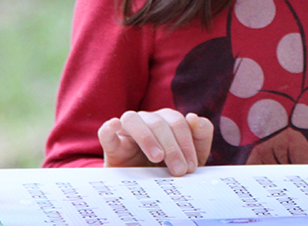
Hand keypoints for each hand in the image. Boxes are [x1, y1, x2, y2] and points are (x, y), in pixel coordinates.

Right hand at [98, 109, 212, 175]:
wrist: (149, 191)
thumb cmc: (172, 168)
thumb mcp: (193, 156)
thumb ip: (201, 134)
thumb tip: (193, 117)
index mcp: (167, 120)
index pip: (178, 122)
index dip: (187, 144)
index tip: (191, 167)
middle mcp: (148, 120)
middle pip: (159, 123)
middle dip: (173, 147)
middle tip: (179, 170)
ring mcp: (128, 131)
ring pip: (134, 120)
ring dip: (147, 137)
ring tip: (157, 157)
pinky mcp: (112, 145)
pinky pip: (106, 131)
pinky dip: (109, 128)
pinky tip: (114, 126)